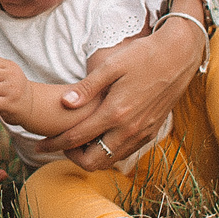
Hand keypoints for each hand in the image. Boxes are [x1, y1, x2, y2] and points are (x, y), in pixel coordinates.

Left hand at [55, 20, 206, 172]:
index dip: (54, 144)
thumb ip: (87, 88)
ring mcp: (142, 133)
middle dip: (72, 156)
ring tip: (78, 140)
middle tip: (61, 142)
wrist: (179, 56)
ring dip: (91, 155)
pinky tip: (100, 135)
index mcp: (116, 113)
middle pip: (92, 161)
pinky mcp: (151, 132)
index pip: (76, 138)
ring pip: (110, 161)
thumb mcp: (111, 66)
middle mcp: (129, 129)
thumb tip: (64, 104)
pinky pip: (125, 153)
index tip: (39, 144)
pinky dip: (108, 151)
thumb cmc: (143, 56)